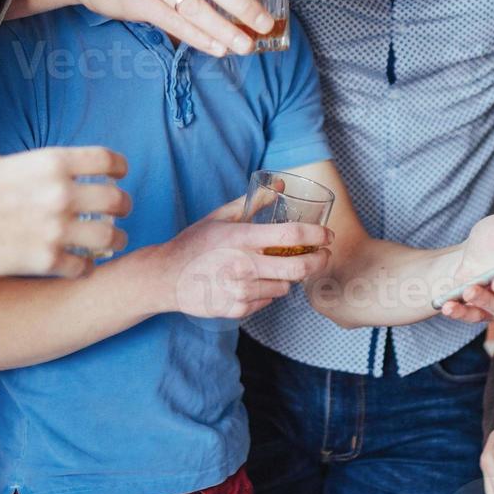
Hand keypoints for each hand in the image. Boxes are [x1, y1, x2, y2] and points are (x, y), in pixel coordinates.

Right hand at [0, 146, 129, 278]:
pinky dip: (87, 267)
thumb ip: (23, 164)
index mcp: (53, 163)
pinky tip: (85, 265)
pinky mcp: (47, 259)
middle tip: (122, 209)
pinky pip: (83, 266)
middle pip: (116, 199)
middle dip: (123, 204)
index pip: (106, 160)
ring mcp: (57, 229)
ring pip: (109, 236)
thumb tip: (24, 166)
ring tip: (117, 239)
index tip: (121, 173)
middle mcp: (62, 194)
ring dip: (117, 237)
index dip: (119, 167)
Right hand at [148, 199, 331, 318]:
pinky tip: (255, 281)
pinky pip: (269, 299)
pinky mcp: (238, 309)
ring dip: (289, 276)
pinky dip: (269, 290)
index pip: (291, 236)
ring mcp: (241, 290)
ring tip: (276, 267)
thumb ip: (253, 202)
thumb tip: (280, 185)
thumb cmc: (194, 244)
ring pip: (286, 286)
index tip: (327, 234)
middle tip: (324, 255)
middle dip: (319, 260)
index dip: (317, 235)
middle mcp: (243, 266)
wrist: (166, 278)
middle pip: (299, 268)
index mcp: (241, 238)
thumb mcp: (221, 217)